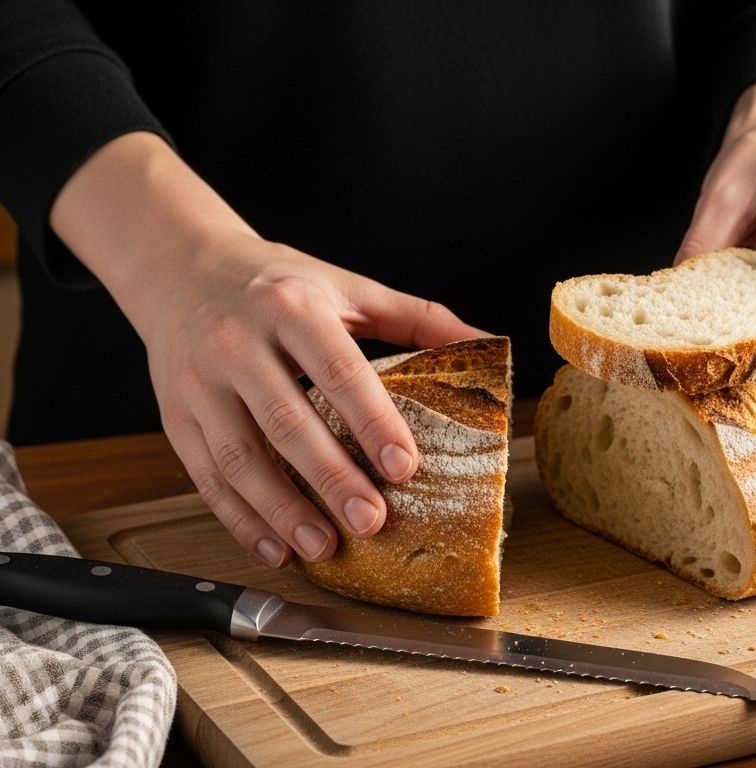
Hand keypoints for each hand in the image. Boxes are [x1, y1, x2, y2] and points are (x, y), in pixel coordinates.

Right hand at [51, 133, 485, 567]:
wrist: (180, 266)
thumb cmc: (278, 283)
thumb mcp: (348, 286)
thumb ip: (418, 318)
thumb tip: (488, 341)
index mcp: (292, 308)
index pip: (339, 370)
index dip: (372, 420)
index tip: (404, 465)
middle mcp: (238, 342)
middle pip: (286, 421)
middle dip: (330, 477)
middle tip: (371, 519)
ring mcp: (199, 381)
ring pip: (239, 457)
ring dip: (281, 510)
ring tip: (323, 546)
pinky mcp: (175, 413)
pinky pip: (205, 475)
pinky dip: (239, 518)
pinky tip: (274, 547)